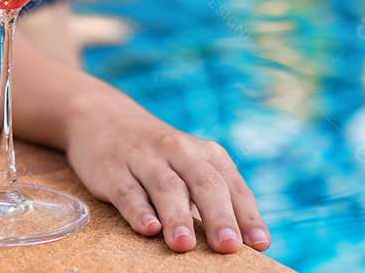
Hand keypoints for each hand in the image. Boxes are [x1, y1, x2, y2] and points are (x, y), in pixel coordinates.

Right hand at [64, 92, 270, 253]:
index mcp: (205, 154)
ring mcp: (144, 158)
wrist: (104, 119)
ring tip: (185, 245)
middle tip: (228, 247)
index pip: (232, 185)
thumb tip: (240, 245)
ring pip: (166, 187)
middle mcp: (178, 150)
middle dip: (218, 216)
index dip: (247, 215)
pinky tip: (148, 229)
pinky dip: (138, 210)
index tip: (260, 244)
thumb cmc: (160, 158)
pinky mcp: (112, 169)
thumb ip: (212, 201)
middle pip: (203, 183)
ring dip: (177, 216)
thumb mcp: (190, 168)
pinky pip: (127, 190)